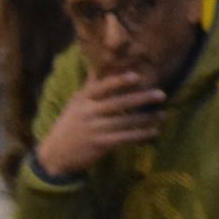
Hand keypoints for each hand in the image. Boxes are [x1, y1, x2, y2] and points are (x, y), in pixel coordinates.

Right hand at [31, 69, 164, 177]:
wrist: (56, 154)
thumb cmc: (69, 124)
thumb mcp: (76, 103)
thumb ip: (90, 85)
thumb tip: (100, 64)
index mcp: (83, 99)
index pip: (102, 87)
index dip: (119, 82)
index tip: (136, 76)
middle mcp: (88, 113)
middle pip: (118, 103)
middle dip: (141, 99)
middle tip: (162, 94)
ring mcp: (94, 129)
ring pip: (125, 122)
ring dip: (146, 119)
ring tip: (163, 115)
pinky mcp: (100, 145)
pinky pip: (124, 138)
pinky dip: (140, 135)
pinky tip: (153, 132)